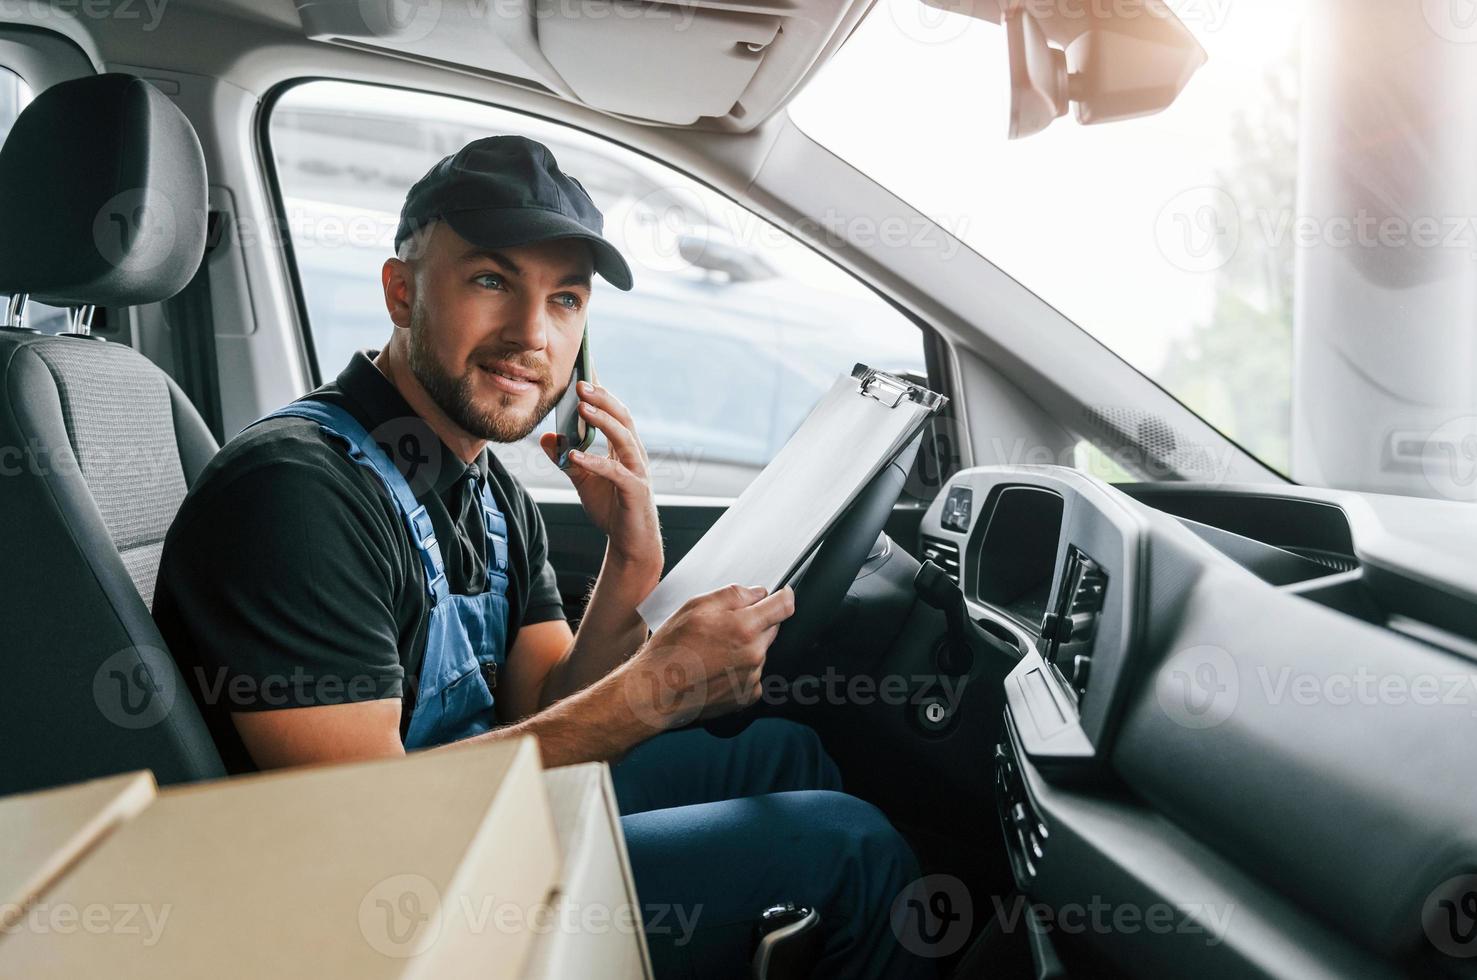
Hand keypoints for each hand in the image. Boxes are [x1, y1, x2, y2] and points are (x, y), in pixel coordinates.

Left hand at [540, 381, 661, 584]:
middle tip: (581, 382)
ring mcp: (638, 471)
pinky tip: (575, 455)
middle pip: (623, 417)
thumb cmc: (611, 507)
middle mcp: (635, 454)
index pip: (615, 412)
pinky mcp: (635, 491)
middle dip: (603, 398)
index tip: (584, 370)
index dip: (601, 391)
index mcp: (624, 447)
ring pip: (624, 438)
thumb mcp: (583, 479)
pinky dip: (595, 462)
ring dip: (603, 421)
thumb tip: (546, 437)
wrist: (630, 542)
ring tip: (582, 407)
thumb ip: (567, 458)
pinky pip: (615, 472)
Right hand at [622, 584, 795, 731]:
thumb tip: (757, 593)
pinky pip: (752, 675)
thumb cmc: (671, 650)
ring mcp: (751, 677)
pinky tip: (717, 668)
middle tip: (725, 626)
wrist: (656, 692)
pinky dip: (740, 669)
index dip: (784, 595)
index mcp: (745, 628)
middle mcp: (754, 654)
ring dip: (747, 647)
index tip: (783, 593)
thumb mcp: (696, 606)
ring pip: (760, 652)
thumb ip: (733, 594)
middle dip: (757, 622)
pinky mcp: (746, 696)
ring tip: (713, 651)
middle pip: (772, 628)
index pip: (783, 606)